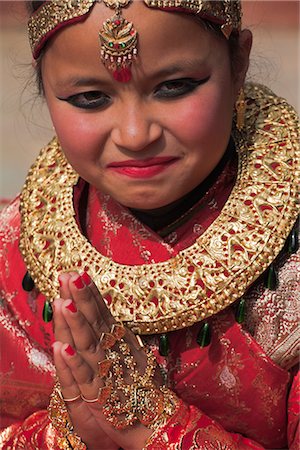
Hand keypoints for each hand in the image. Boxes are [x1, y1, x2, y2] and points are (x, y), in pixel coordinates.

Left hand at [52, 272, 156, 449]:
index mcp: (118, 339)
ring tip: (64, 302)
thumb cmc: (144, 386)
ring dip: (76, 323)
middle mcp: (112, 349)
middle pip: (95, 320)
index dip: (90, 292)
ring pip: (88, 343)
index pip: (102, 311)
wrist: (157, 420)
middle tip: (72, 275)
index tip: (79, 272)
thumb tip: (116, 321)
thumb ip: (123, 337)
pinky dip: (74, 362)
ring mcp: (106, 369)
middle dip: (83, 297)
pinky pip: (85, 375)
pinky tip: (63, 347)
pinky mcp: (100, 392)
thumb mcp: (134, 355)